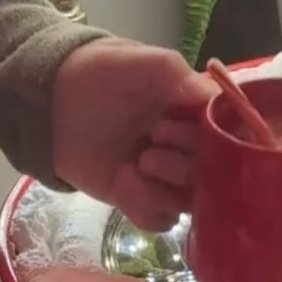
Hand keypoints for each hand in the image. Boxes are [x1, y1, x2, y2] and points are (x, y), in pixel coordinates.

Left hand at [51, 37, 217, 230]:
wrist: (50, 98)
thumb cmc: (100, 71)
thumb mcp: (140, 61)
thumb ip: (176, 74)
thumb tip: (209, 97)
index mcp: (197, 113)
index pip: (231, 136)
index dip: (217, 138)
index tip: (185, 126)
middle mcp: (189, 148)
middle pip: (216, 175)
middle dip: (188, 163)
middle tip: (153, 141)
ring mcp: (165, 176)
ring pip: (192, 202)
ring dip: (170, 188)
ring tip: (140, 163)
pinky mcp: (138, 198)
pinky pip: (160, 219)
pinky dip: (147, 207)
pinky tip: (125, 184)